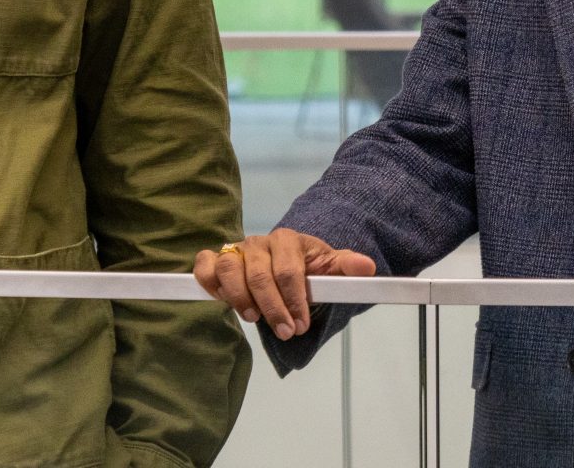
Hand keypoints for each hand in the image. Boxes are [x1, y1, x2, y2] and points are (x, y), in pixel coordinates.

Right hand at [192, 228, 375, 340]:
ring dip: (240, 298)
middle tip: (284, 332)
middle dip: (273, 308)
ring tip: (254, 319)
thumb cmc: (306, 266)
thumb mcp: (328, 267)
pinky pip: (205, 266)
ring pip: (229, 270)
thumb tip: (368, 268)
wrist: (283, 259)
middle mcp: (258, 243)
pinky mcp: (216, 259)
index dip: (294, 301)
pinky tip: (223, 301)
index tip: (301, 325)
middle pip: (259, 276)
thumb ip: (345, 267)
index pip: (289, 271)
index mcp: (287, 240)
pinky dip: (210, 283)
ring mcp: (235, 250)